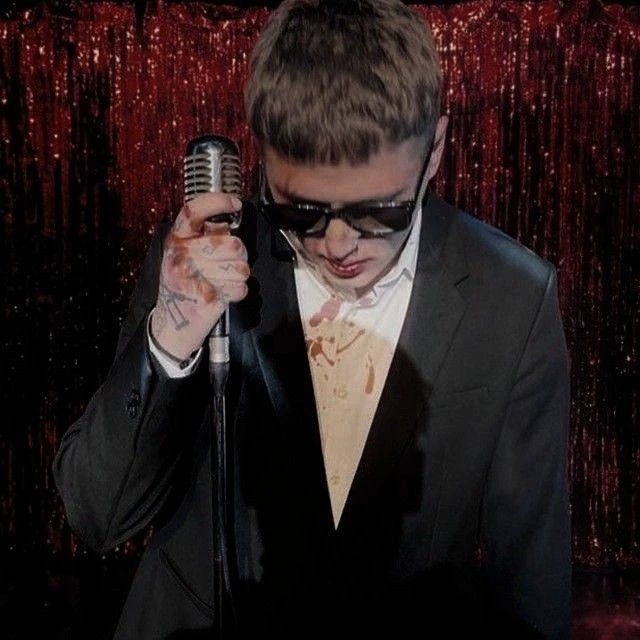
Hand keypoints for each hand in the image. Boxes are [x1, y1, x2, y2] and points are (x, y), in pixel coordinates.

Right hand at [150, 193, 248, 359]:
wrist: (173, 323)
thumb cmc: (185, 285)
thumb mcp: (184, 255)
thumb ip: (203, 237)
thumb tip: (229, 225)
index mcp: (176, 239)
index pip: (194, 210)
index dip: (217, 202)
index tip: (235, 203)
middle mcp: (181, 254)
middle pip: (231, 243)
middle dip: (240, 254)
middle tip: (231, 263)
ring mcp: (192, 276)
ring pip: (240, 266)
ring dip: (240, 274)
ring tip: (226, 279)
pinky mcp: (206, 297)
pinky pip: (239, 287)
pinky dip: (238, 292)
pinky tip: (225, 293)